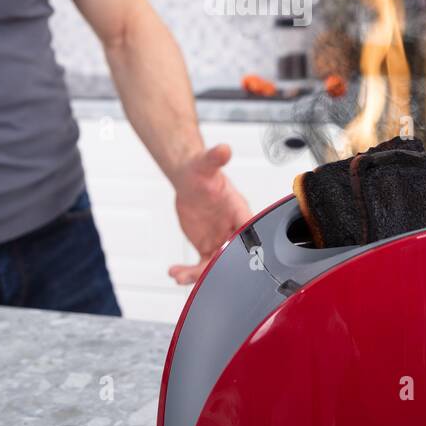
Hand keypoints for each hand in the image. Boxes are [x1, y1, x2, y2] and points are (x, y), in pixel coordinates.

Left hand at [169, 144, 252, 285]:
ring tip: (180, 276)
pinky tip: (174, 272)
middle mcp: (233, 229)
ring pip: (216, 265)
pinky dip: (189, 272)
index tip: (234, 258)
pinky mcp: (207, 246)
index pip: (250, 233)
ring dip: (200, 275)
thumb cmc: (202, 171)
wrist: (189, 179)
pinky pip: (202, 265)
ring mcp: (221, 240)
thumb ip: (215, 158)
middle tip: (200, 272)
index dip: (246, 249)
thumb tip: (223, 149)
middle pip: (234, 256)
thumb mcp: (206, 164)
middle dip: (220, 268)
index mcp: (241, 211)